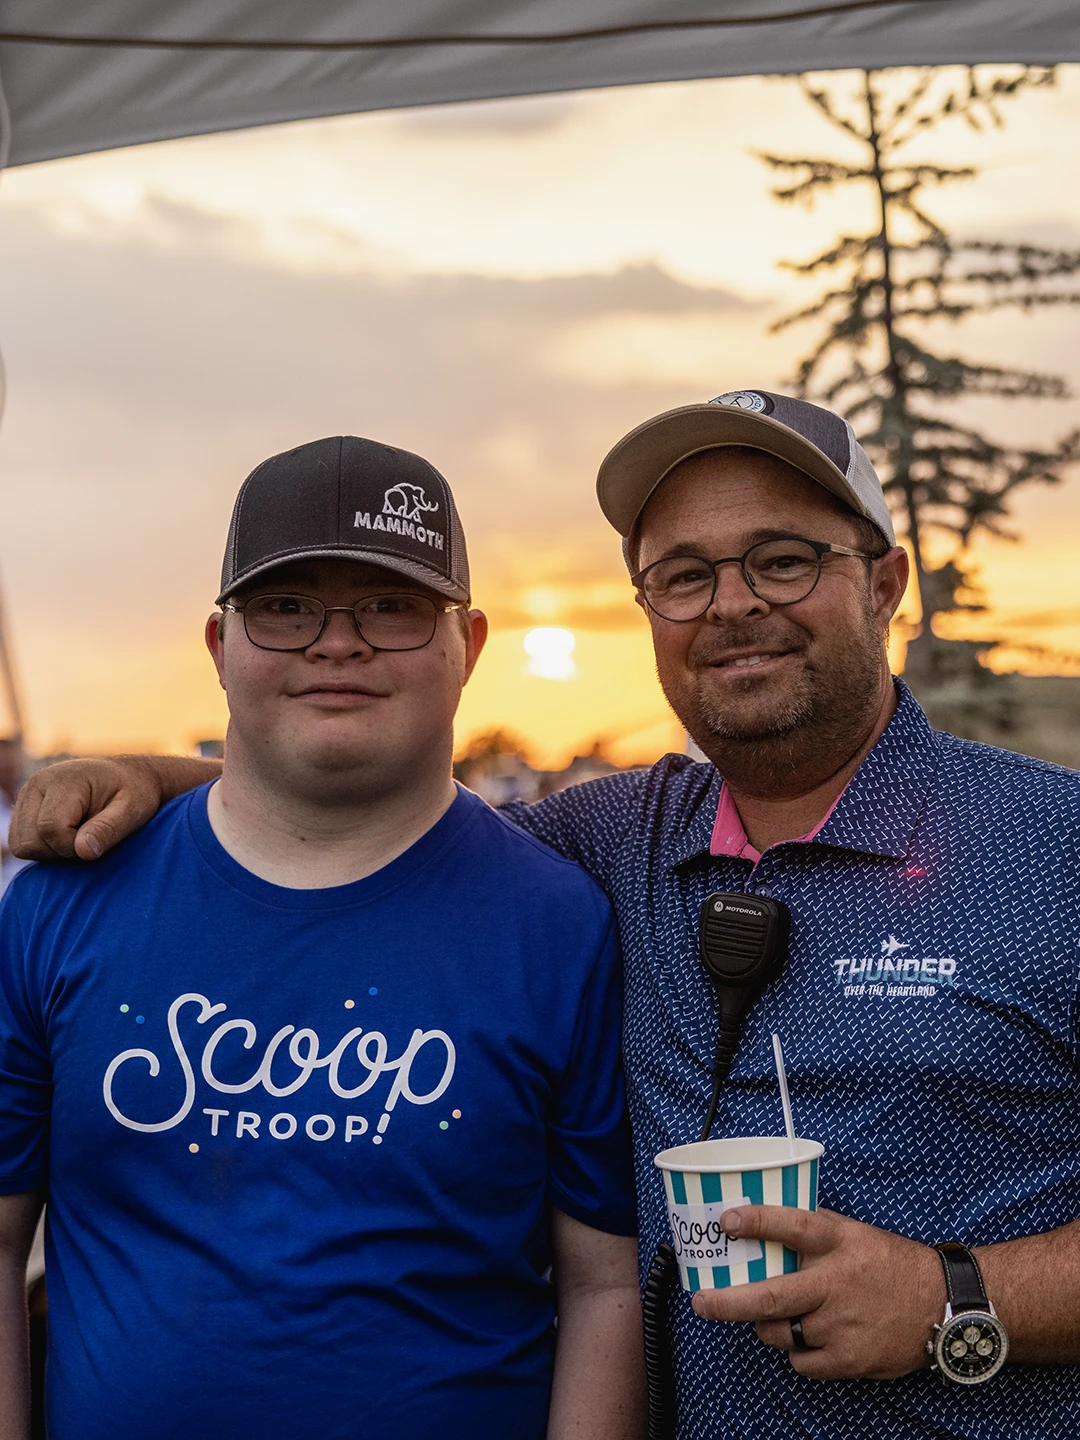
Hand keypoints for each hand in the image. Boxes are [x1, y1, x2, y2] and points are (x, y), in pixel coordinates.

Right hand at [9, 757, 164, 860]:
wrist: (129, 777)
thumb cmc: (135, 793)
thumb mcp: (132, 810)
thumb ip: (107, 829)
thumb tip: (82, 851)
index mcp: (64, 780)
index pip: (49, 828)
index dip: (71, 847)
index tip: (95, 842)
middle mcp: (37, 783)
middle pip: (29, 841)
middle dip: (59, 851)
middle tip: (88, 839)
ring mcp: (27, 795)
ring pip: (20, 844)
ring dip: (49, 851)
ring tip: (78, 836)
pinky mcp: (24, 807)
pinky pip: (20, 843)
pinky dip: (42, 848)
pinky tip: (67, 837)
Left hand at [690, 1206, 943, 1378]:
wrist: (942, 1305)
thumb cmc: (891, 1263)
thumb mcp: (856, 1232)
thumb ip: (815, 1229)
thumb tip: (766, 1221)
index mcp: (839, 1243)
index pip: (793, 1225)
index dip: (757, 1221)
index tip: (726, 1220)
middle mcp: (836, 1283)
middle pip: (769, 1296)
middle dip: (726, 1302)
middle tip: (700, 1302)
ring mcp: (841, 1325)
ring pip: (779, 1333)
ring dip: (764, 1327)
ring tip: (766, 1317)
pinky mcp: (849, 1359)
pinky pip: (801, 1362)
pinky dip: (795, 1352)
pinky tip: (804, 1338)